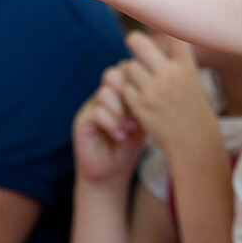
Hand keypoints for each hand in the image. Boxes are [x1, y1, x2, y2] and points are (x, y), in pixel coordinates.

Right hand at [72, 71, 144, 191]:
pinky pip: (96, 112)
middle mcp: (103, 95)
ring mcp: (90, 107)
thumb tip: (159, 87)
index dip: (138, 81)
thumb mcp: (143, 122)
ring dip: (121, 111)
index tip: (149, 103)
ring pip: (104, 93)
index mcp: (119, 91)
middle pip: (112, 74)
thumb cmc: (130, 148)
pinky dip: (112, 124)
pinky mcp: (82, 122)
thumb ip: (147, 103)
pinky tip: (120, 137)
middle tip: (137, 115)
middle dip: (127, 92)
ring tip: (129, 128)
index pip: (126, 69)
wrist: (111, 174)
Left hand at [116, 31, 219, 160]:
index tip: (156, 24)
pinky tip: (137, 98)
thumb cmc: (195, 113)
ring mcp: (154, 90)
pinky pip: (125, 89)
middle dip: (133, 41)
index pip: (172, 35)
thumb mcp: (193, 83)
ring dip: (131, 72)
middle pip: (139, 43)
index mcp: (187, 67)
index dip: (161, 27)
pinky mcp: (141, 106)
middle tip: (133, 43)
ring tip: (138, 79)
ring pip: (129, 67)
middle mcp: (170, 75)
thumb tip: (162, 40)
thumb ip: (178, 64)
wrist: (195, 144)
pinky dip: (128, 92)